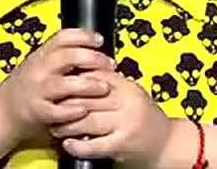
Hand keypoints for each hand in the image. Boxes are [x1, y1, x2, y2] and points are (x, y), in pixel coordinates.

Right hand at [0, 29, 116, 142]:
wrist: (1, 112)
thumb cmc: (26, 87)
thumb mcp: (39, 64)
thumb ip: (60, 57)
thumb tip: (91, 49)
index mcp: (41, 54)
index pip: (63, 37)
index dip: (84, 36)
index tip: (100, 40)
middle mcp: (38, 69)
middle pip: (68, 56)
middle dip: (92, 59)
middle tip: (109, 64)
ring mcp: (37, 90)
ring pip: (64, 84)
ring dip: (87, 85)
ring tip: (104, 87)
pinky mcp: (37, 112)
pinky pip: (58, 111)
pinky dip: (73, 110)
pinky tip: (84, 109)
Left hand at [50, 69, 171, 167]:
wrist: (167, 142)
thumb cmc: (144, 115)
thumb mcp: (129, 92)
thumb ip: (108, 83)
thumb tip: (78, 72)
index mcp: (126, 86)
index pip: (94, 76)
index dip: (73, 79)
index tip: (57, 82)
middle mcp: (126, 103)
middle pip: (87, 98)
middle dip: (64, 103)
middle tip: (49, 106)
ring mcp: (124, 124)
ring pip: (87, 121)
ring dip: (66, 125)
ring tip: (54, 126)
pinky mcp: (122, 144)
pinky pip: (94, 145)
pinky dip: (78, 145)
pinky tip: (68, 143)